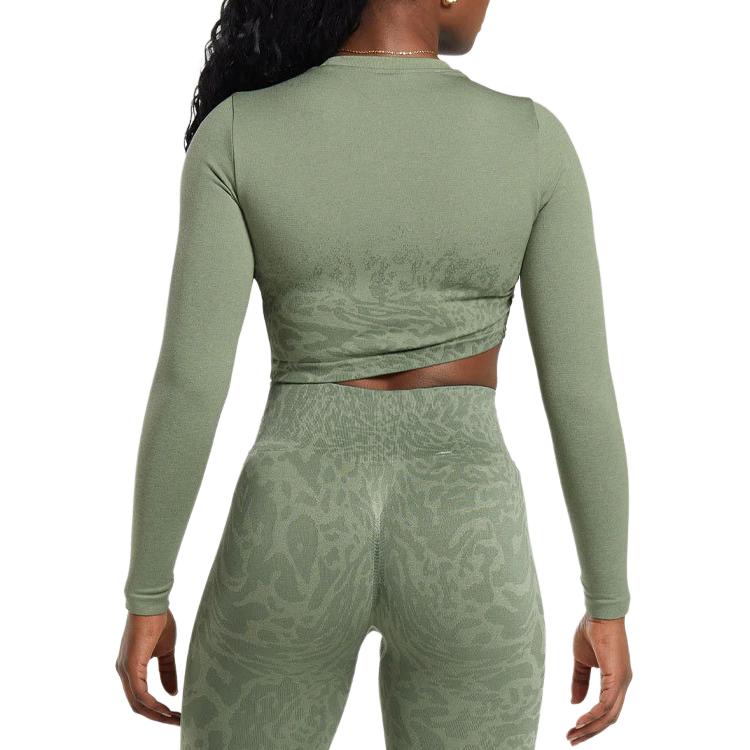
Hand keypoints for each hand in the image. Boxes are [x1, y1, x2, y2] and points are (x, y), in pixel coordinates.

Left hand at [116, 609, 180, 724]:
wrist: (153, 603)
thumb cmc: (158, 622)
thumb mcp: (166, 651)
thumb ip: (168, 671)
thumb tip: (172, 693)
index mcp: (131, 668)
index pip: (141, 698)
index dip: (157, 709)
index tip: (175, 715)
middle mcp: (124, 672)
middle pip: (138, 705)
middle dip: (158, 716)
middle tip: (177, 722)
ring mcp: (125, 669)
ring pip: (137, 703)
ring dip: (156, 714)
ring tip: (174, 718)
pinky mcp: (130, 665)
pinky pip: (139, 693)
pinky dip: (152, 704)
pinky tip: (165, 708)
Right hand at [566, 613, 631, 744]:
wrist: (599, 613)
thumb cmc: (592, 631)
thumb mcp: (581, 660)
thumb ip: (579, 681)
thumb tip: (574, 703)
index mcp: (615, 681)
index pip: (606, 710)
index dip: (590, 723)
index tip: (573, 730)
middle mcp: (622, 685)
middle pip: (609, 719)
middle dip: (589, 732)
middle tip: (572, 740)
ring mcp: (622, 682)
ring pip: (609, 716)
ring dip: (590, 728)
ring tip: (573, 735)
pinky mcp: (618, 677)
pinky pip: (607, 704)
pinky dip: (594, 716)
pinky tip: (581, 721)